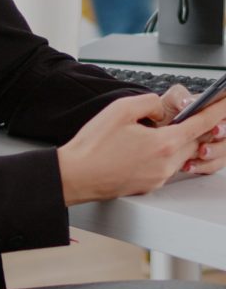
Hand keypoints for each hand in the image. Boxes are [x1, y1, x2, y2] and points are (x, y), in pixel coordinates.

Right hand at [57, 92, 225, 205]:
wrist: (76, 175)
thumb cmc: (94, 146)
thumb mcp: (121, 109)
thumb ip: (150, 104)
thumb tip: (162, 112)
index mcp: (163, 144)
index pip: (201, 125)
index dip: (217, 111)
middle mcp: (166, 164)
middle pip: (194, 142)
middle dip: (198, 127)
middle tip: (198, 112)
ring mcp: (158, 177)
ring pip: (180, 154)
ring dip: (179, 140)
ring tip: (164, 128)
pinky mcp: (148, 185)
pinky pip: (166, 165)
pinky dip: (165, 152)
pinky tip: (148, 144)